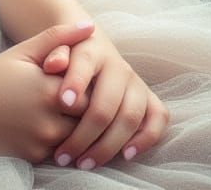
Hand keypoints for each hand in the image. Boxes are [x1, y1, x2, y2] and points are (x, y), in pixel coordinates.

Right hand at [0, 20, 95, 162]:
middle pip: (87, 116)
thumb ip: (57, 37)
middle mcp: (50, 119)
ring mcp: (43, 142)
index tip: (79, 78)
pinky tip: (43, 127)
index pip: (90, 89)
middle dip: (83, 108)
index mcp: (48, 88)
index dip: (87, 84)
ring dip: (74, 127)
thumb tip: (90, 26)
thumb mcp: (21, 52)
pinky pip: (59, 150)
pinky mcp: (35, 158)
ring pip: (77, 136)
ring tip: (60, 111)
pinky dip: (58, 140)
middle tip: (74, 96)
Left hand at [50, 28, 168, 170]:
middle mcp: (118, 66)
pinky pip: (158, 118)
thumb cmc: (65, 53)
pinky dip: (146, 138)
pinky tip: (125, 156)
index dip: (76, 82)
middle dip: (84, 134)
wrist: (90, 46)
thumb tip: (52, 66)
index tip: (63, 103)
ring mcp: (136, 82)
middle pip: (106, 103)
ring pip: (130, 116)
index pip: (85, 63)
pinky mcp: (149, 98)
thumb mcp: (54, 46)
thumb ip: (53, 52)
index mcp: (92, 48)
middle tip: (63, 156)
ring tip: (84, 163)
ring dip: (108, 145)